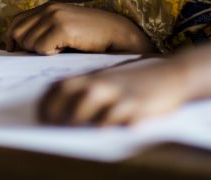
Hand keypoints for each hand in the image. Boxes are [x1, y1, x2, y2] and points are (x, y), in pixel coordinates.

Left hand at [5, 3, 152, 54]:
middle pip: (17, 33)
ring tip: (59, 50)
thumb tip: (16, 48)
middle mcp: (48, 9)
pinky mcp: (62, 27)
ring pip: (27, 42)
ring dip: (40, 51)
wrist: (117, 34)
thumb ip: (43, 32)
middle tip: (45, 52)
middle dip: (25, 47)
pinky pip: (40, 48)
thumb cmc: (90, 39)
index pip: (15, 22)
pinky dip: (49, 54)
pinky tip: (64, 50)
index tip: (15, 50)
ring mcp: (55, 16)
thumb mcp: (63, 30)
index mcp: (47, 8)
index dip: (12, 38)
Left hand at [39, 59, 187, 125]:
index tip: (40, 114)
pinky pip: (121, 121)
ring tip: (74, 134)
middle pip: (73, 99)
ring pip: (94, 111)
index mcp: (94, 77)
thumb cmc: (135, 80)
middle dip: (60, 115)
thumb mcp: (109, 78)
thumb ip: (89, 87)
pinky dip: (111, 128)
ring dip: (82, 123)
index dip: (48, 101)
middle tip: (52, 128)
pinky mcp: (138, 108)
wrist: (170, 74)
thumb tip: (63, 105)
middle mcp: (104, 84)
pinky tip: (103, 134)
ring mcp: (121, 96)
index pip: (62, 87)